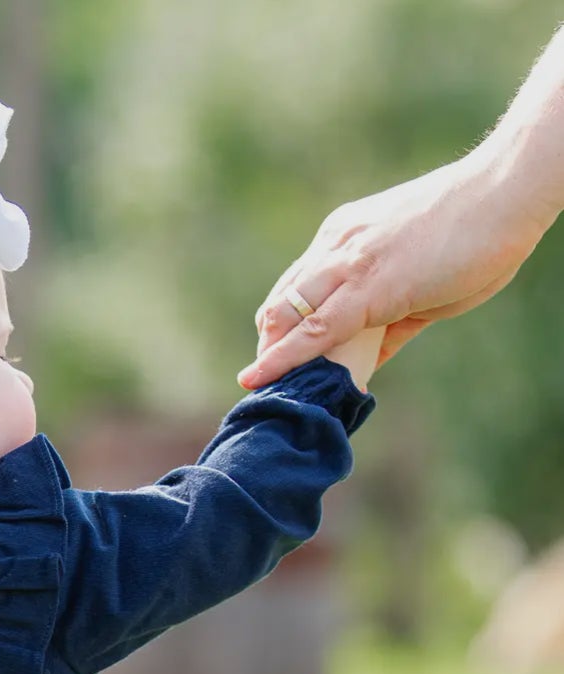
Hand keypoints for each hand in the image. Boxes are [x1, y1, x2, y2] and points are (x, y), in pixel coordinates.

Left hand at [238, 149, 549, 388]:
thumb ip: (390, 322)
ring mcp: (348, 263)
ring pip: (287, 316)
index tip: (267, 358)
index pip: (296, 286)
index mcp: (345, 237)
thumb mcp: (420, 281)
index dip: (278, 328)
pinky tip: (258, 380)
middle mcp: (337, 245)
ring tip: (256, 392)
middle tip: (262, 383)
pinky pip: (313, 331)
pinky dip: (282, 359)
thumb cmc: (477, 232)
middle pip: (280, 303)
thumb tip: (370, 359)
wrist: (506, 193)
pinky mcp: (367, 287)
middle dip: (266, 346)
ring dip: (268, 358)